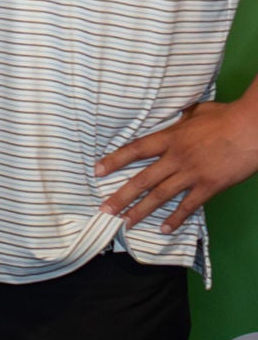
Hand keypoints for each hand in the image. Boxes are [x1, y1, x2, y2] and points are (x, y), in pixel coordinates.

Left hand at [95, 94, 257, 232]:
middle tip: (105, 209)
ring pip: (160, 195)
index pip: (135, 150)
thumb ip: (183, 117)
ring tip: (125, 223)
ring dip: (140, 211)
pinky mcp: (209, 186)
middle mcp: (176, 157)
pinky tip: (163, 228)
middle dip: (121, 196)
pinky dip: (175, 218)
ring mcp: (192, 173)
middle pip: (142, 179)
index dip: (114, 160)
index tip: (97, 171)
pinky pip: (188, 205)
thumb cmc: (228, 116)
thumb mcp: (198, 111)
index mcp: (171, 137)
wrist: (252, 129)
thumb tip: (178, 115)